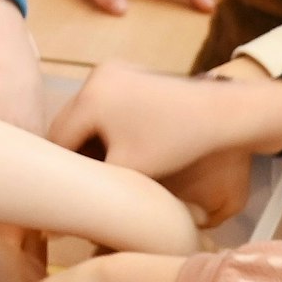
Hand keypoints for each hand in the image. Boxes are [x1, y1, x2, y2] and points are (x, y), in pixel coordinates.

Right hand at [49, 63, 281, 225]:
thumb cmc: (177, 142)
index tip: (62, 197)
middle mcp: (95, 76)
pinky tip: (115, 150)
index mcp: (90, 97)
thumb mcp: (130, 171)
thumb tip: (66, 210)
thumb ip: (95, 187)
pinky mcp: (127, 73)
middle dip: (72, 156)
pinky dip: (103, 128)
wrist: (223, 112)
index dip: (59, 173)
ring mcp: (112, 71)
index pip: (57, 141)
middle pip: (68, 124)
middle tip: (80, 186)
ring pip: (85, 116)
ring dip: (87, 142)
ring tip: (99, 171)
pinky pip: (102, 105)